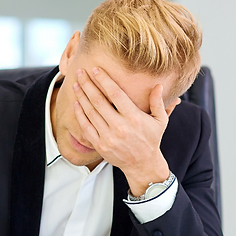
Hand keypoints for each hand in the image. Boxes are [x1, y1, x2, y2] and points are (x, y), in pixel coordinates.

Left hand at [72, 67, 179, 195]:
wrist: (142, 165)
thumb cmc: (151, 139)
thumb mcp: (160, 121)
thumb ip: (157, 102)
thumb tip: (159, 85)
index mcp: (134, 118)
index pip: (115, 94)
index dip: (103, 80)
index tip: (95, 70)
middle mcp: (120, 127)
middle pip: (99, 101)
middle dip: (87, 85)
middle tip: (79, 72)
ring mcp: (108, 138)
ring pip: (91, 113)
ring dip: (81, 97)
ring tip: (76, 84)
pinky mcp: (100, 146)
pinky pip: (86, 128)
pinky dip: (80, 115)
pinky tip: (76, 104)